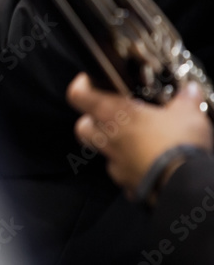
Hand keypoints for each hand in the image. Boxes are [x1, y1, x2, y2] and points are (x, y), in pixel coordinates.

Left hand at [66, 73, 213, 193]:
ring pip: (101, 152)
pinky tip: (147, 164)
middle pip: (83, 127)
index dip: (81, 86)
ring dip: (113, 146)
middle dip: (91, 121)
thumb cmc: (177, 145)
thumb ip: (185, 99)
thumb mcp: (187, 113)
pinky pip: (124, 174)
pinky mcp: (128, 184)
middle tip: (110, 116)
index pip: (79, 96)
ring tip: (133, 141)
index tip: (91, 82)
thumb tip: (189, 91)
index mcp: (114, 114)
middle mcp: (108, 139)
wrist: (185, 184)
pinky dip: (131, 169)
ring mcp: (116, 163)